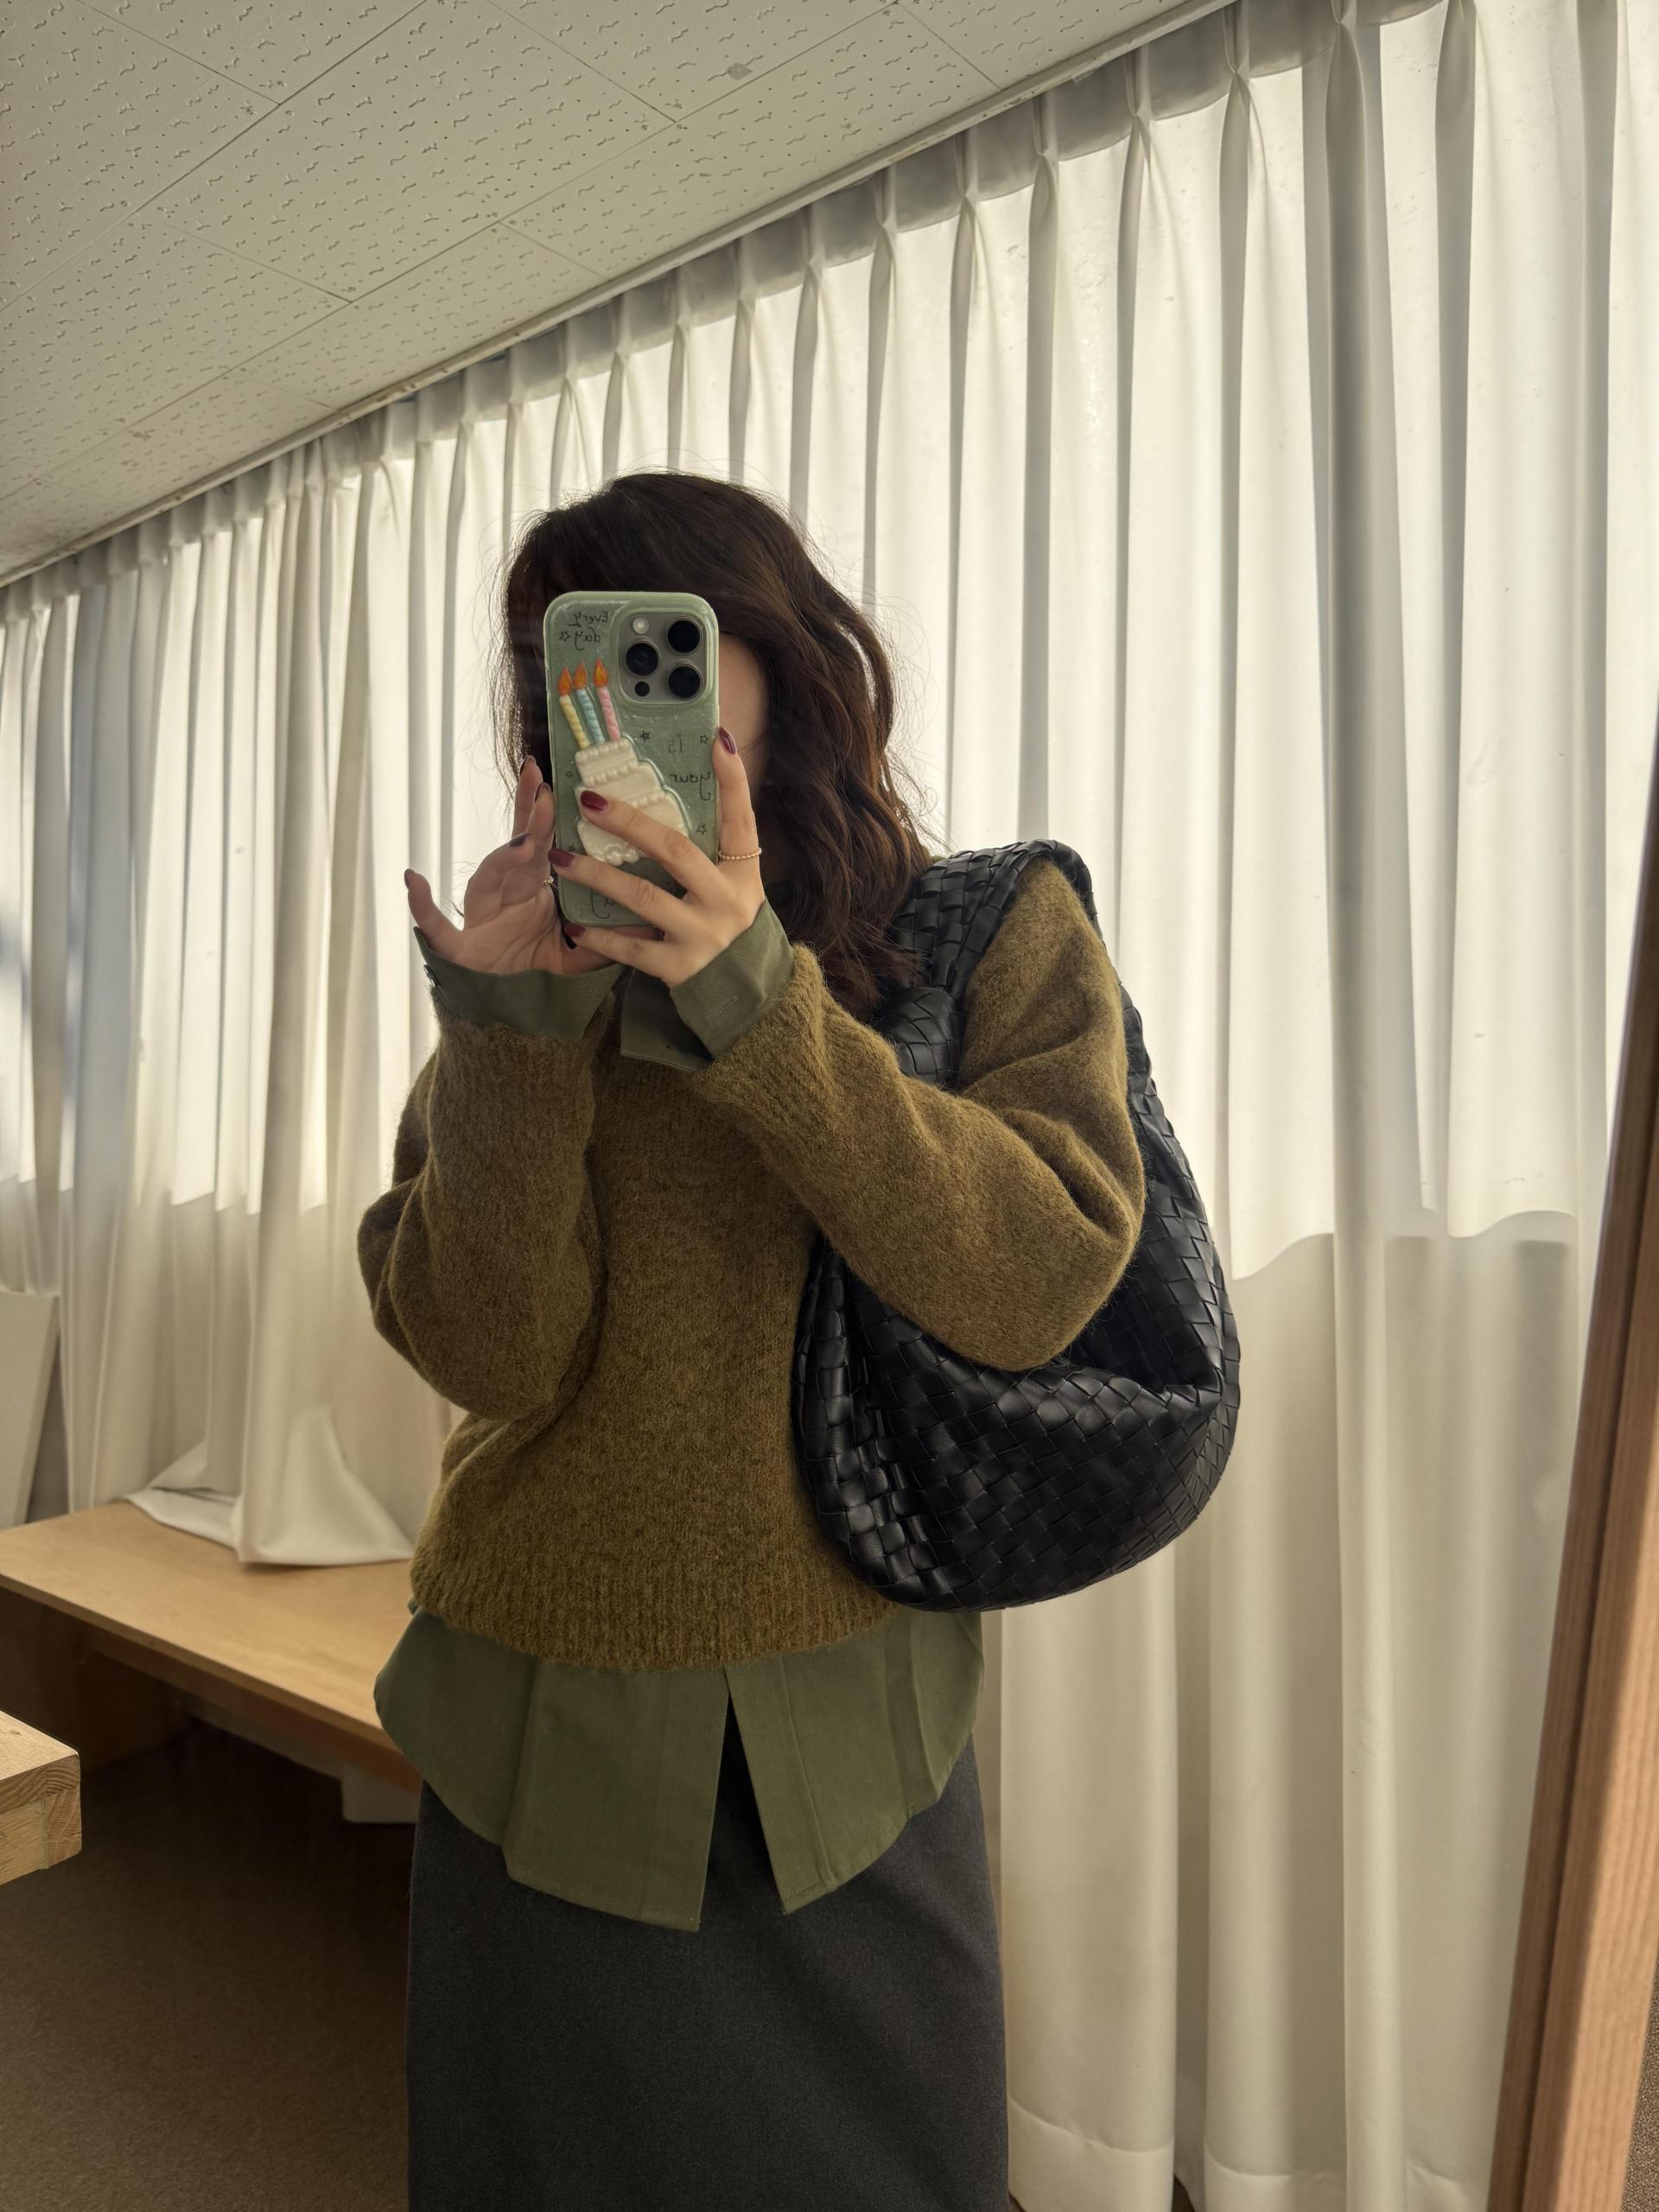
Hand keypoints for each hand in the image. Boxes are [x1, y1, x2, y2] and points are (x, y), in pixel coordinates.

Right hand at [404, 759, 661, 975]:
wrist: (510, 999)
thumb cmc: (539, 961)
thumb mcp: (580, 950)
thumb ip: (607, 935)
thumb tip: (647, 923)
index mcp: (535, 884)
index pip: (546, 841)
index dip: (550, 813)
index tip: (559, 779)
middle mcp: (506, 889)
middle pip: (519, 847)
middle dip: (532, 817)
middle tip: (543, 785)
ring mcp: (482, 912)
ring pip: (489, 877)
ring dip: (504, 858)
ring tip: (522, 843)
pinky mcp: (461, 945)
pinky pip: (438, 927)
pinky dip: (423, 906)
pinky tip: (413, 881)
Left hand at [549, 729, 763, 983]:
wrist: (739, 993)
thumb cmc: (723, 923)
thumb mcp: (731, 884)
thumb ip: (712, 847)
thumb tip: (696, 784)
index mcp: (742, 873)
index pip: (741, 819)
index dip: (732, 780)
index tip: (717, 738)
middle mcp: (727, 902)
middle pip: (675, 850)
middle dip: (628, 821)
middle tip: (587, 799)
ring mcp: (704, 936)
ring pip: (643, 897)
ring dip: (597, 875)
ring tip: (559, 858)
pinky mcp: (680, 969)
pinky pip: (631, 949)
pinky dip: (601, 938)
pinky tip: (575, 926)